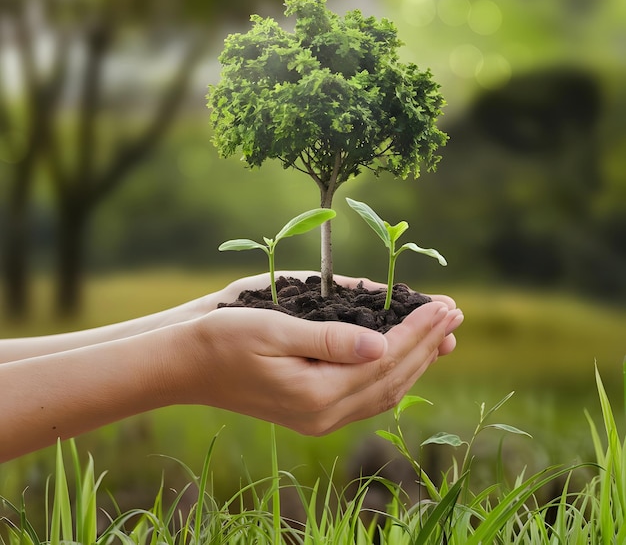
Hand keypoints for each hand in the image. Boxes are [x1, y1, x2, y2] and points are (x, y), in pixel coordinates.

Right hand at [171, 299, 462, 435]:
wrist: (185, 364)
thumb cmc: (223, 338)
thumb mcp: (274, 329)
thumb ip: (330, 340)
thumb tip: (383, 343)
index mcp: (315, 393)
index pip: (385, 360)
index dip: (419, 331)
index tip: (445, 305)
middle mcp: (322, 413)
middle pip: (392, 378)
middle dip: (427, 344)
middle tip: (454, 313)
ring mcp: (318, 417)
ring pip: (384, 391)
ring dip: (416, 361)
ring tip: (442, 335)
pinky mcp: (311, 411)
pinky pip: (365, 396)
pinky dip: (392, 374)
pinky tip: (404, 357)